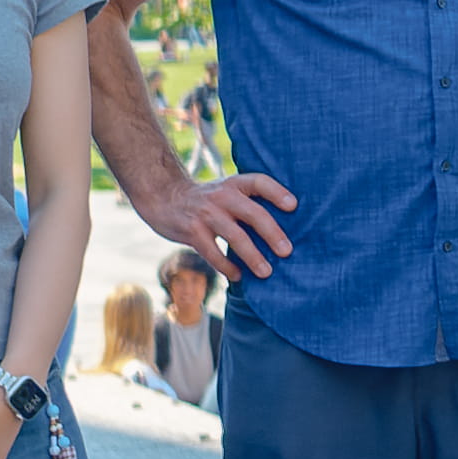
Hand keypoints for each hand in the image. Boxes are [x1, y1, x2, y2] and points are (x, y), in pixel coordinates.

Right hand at [141, 163, 299, 277]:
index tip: (293, 206)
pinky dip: (227, 266)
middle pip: (253, 213)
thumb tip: (282, 231)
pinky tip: (238, 276)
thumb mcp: (226, 191)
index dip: (277, 192)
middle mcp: (222, 196)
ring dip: (253, 256)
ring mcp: (206, 213)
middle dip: (272, 233)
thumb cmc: (207, 200)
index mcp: (234, 184)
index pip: (259, 182)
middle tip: (287, 251)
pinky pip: (212, 252)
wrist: (163, 197)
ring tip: (267, 272)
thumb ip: (248, 203)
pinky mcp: (191, 230)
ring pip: (235, 236)